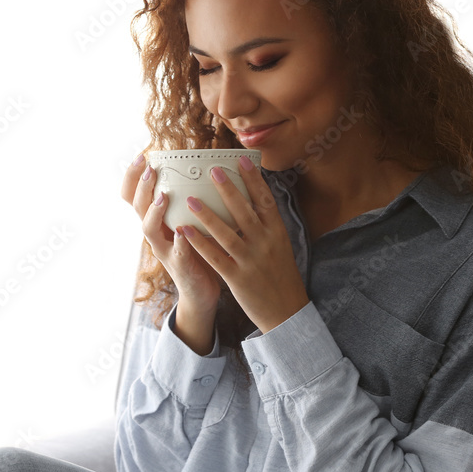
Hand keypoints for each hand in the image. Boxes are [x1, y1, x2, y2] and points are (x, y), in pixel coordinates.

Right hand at [120, 153, 223, 317]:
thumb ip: (188, 199)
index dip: (132, 176)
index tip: (141, 155)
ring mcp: (164, 249)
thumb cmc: (197, 249)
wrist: (199, 290)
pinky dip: (178, 242)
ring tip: (162, 197)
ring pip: (148, 229)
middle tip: (151, 168)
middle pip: (137, 206)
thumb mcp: (186, 220)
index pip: (133, 194)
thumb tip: (202, 165)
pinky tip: (183, 231)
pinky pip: (176, 253)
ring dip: (154, 211)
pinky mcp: (179, 265)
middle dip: (141, 186)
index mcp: (155, 219)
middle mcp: (154, 232)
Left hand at [179, 157, 309, 334]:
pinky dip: (199, 242)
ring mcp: (251, 260)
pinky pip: (215, 257)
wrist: (288, 311)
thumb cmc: (281, 276)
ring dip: (207, 214)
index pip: (265, 200)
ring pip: (227, 233)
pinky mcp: (237, 278)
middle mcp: (265, 243)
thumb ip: (267, 225)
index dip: (253, 179)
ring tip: (190, 198)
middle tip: (212, 169)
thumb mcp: (281, 246)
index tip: (241, 160)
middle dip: (228, 189)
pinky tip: (184, 230)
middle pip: (245, 211)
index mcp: (277, 233)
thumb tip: (255, 199)